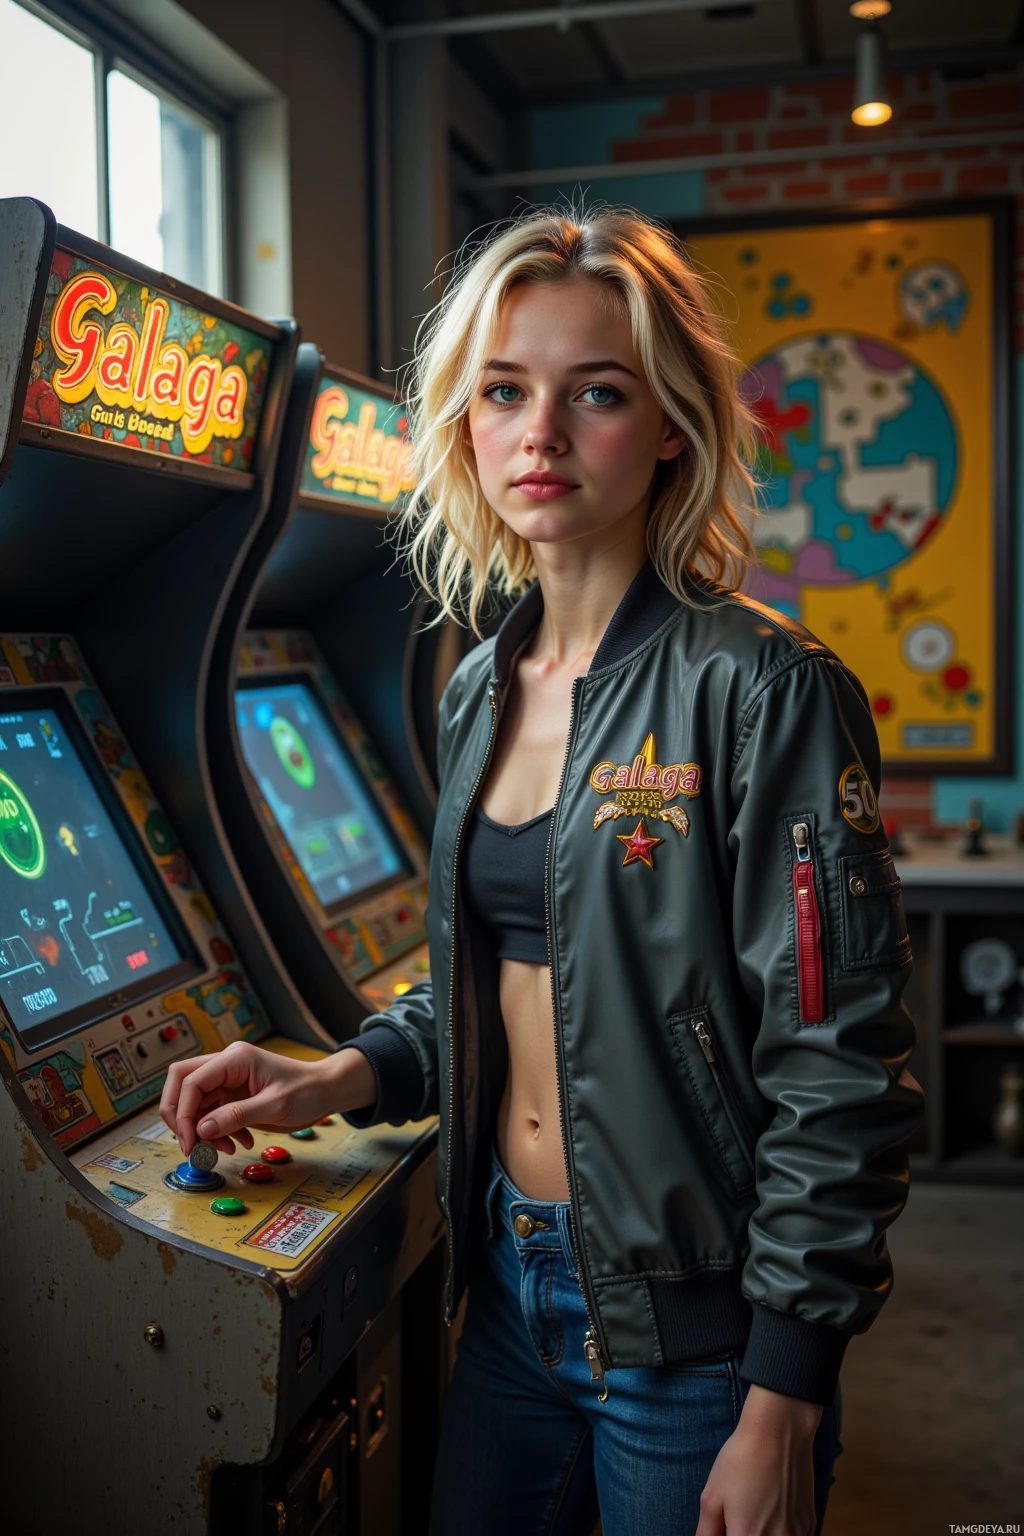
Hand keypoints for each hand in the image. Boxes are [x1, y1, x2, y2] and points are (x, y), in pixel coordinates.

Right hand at [159, 1041, 376, 1155]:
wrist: (326, 1091)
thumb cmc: (307, 1091)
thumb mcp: (275, 1106)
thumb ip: (237, 1116)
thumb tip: (201, 1130)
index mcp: (235, 1059)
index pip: (191, 1080)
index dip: (183, 1112)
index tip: (190, 1142)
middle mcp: (226, 1065)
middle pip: (182, 1083)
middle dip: (180, 1116)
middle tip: (190, 1145)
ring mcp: (228, 1080)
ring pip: (194, 1102)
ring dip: (202, 1129)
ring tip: (223, 1149)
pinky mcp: (232, 1095)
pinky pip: (211, 1113)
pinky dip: (217, 1132)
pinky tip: (237, 1143)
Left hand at [695, 1383, 821, 1535]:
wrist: (778, 1432)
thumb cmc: (741, 1461)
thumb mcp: (711, 1496)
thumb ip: (706, 1532)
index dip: (730, 1534)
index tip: (729, 1526)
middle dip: (746, 1533)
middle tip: (740, 1518)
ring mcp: (796, 1534)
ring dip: (767, 1535)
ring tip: (758, 1514)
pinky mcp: (809, 1524)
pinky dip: (784, 1533)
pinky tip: (775, 1513)